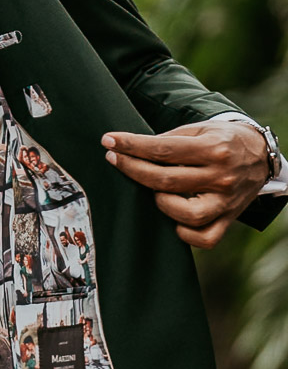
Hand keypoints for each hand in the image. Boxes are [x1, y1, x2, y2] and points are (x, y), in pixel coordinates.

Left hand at [101, 119, 269, 247]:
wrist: (260, 155)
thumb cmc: (222, 140)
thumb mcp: (200, 129)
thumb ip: (170, 140)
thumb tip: (134, 149)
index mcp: (213, 149)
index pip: (163, 150)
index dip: (132, 146)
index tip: (109, 141)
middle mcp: (221, 177)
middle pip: (167, 181)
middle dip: (133, 169)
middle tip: (114, 159)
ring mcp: (226, 201)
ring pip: (186, 214)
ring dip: (160, 203)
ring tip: (152, 190)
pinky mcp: (229, 219)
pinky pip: (205, 238)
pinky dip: (185, 234)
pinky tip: (173, 219)